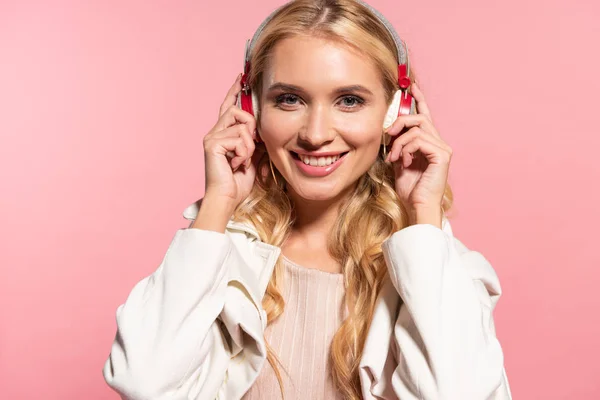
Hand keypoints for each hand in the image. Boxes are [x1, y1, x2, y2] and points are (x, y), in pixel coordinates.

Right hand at [202, 74, 263, 208]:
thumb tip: (263, 128)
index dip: (234, 91)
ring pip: (242, 125)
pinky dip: (244, 152)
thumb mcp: (252, 156)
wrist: (227, 198)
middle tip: (251, 147)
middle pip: (237, 110)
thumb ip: (256, 140)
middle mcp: (214, 132)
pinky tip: (237, 164)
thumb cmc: (238, 182)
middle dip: (251, 127)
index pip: (228, 106)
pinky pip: (239, 137)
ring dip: (249, 144)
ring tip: (243, 160)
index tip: (241, 77)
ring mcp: (212, 137)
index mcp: (222, 134)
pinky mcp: (212, 143)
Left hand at [384, 82, 451, 216]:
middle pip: (420, 117)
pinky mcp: (442, 154)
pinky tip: (404, 161)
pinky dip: (406, 148)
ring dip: (400, 141)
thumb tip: (389, 132)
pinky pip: (419, 139)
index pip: (425, 116)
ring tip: (394, 156)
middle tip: (387, 134)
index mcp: (429, 143)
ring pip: (417, 127)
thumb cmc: (410, 189)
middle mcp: (439, 143)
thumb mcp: (399, 162)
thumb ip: (398, 145)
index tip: (410, 86)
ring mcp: (442, 148)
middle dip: (400, 121)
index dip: (419, 99)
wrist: (418, 206)